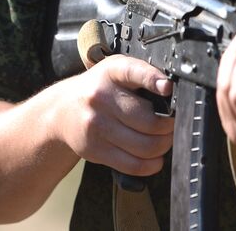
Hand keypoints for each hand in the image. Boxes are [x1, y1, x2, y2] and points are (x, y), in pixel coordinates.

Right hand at [51, 56, 174, 174]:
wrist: (62, 111)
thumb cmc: (100, 89)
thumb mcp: (117, 71)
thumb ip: (142, 76)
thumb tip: (173, 94)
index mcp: (112, 72)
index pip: (134, 72)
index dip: (153, 79)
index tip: (167, 87)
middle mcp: (101, 97)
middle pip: (149, 121)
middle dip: (169, 126)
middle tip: (172, 125)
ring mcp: (96, 125)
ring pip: (144, 146)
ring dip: (163, 146)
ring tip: (164, 140)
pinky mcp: (94, 149)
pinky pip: (132, 164)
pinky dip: (151, 165)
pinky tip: (155, 158)